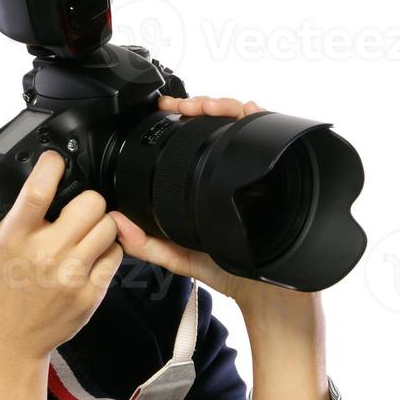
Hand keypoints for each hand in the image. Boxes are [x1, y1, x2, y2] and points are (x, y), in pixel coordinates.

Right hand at [0, 150, 122, 360]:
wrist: (7, 345)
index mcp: (13, 238)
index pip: (39, 189)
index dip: (52, 166)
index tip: (54, 162)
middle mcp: (44, 254)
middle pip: (90, 203)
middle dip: (85, 200)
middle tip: (76, 208)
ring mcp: (71, 275)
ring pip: (108, 226)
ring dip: (98, 225)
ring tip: (84, 233)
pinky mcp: (89, 293)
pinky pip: (115, 255)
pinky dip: (106, 250)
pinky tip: (90, 255)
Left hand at [108, 95, 310, 312]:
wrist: (267, 294)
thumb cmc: (230, 272)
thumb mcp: (180, 256)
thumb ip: (147, 244)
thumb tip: (116, 224)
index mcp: (213, 183)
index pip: (200, 140)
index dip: (184, 120)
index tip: (166, 110)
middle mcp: (239, 172)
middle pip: (224, 124)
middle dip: (203, 105)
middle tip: (184, 105)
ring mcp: (261, 170)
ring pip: (246, 123)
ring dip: (225, 106)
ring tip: (207, 106)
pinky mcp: (283, 173)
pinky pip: (276, 137)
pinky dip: (261, 119)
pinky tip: (247, 112)